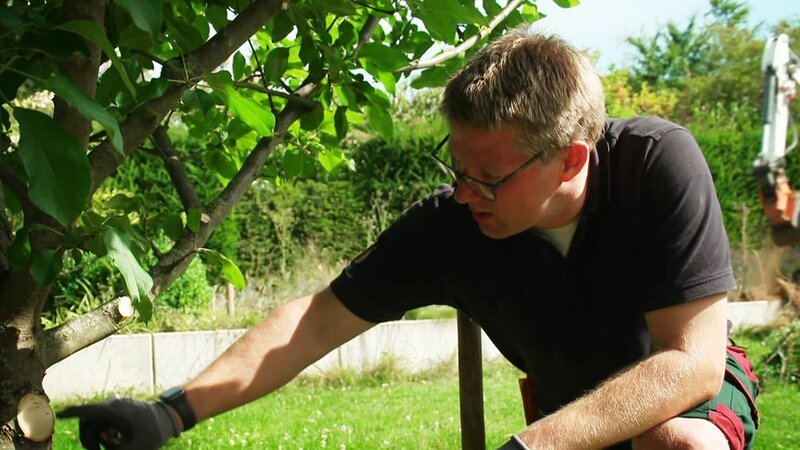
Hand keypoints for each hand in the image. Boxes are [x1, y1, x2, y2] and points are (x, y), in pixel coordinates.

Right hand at [57, 396, 180, 449]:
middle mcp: (112, 404)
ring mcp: (116, 405)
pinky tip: (116, 439)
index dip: (72, 413)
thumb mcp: (135, 448)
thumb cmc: (154, 432)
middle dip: (89, 438)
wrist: (170, 416)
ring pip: (95, 422)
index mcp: (114, 410)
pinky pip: (104, 420)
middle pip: (88, 422)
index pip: (87, 411)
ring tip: (114, 444)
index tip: (60, 414)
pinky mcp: (119, 408)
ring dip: (98, 436)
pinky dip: (105, 432)